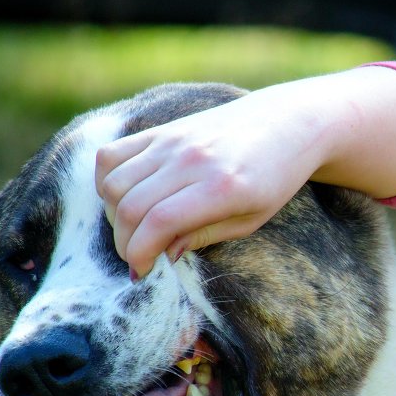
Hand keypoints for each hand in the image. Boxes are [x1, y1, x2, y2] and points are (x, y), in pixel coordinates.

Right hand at [95, 67, 395, 279]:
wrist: (288, 123)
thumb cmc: (276, 178)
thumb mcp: (252, 219)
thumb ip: (204, 236)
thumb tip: (163, 254)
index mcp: (221, 187)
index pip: (159, 222)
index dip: (139, 253)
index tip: (142, 271)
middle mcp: (192, 159)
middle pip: (129, 206)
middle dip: (125, 242)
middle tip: (139, 257)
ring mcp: (173, 140)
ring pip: (113, 182)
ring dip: (114, 215)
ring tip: (136, 230)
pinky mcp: (162, 130)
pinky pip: (112, 155)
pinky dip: (107, 181)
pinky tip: (127, 198)